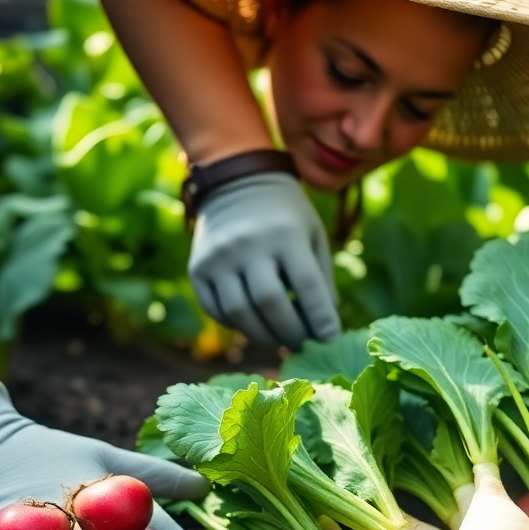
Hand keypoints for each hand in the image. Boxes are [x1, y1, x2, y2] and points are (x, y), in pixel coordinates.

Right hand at [189, 171, 341, 349]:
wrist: (237, 182)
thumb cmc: (287, 215)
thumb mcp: (313, 235)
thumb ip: (321, 280)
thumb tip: (327, 331)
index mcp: (285, 234)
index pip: (306, 285)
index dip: (320, 319)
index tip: (330, 340)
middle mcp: (248, 244)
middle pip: (270, 303)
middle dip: (291, 334)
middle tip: (304, 348)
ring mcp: (218, 257)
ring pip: (240, 313)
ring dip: (264, 337)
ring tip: (281, 342)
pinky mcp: (198, 269)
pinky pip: (217, 310)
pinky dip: (238, 326)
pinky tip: (255, 326)